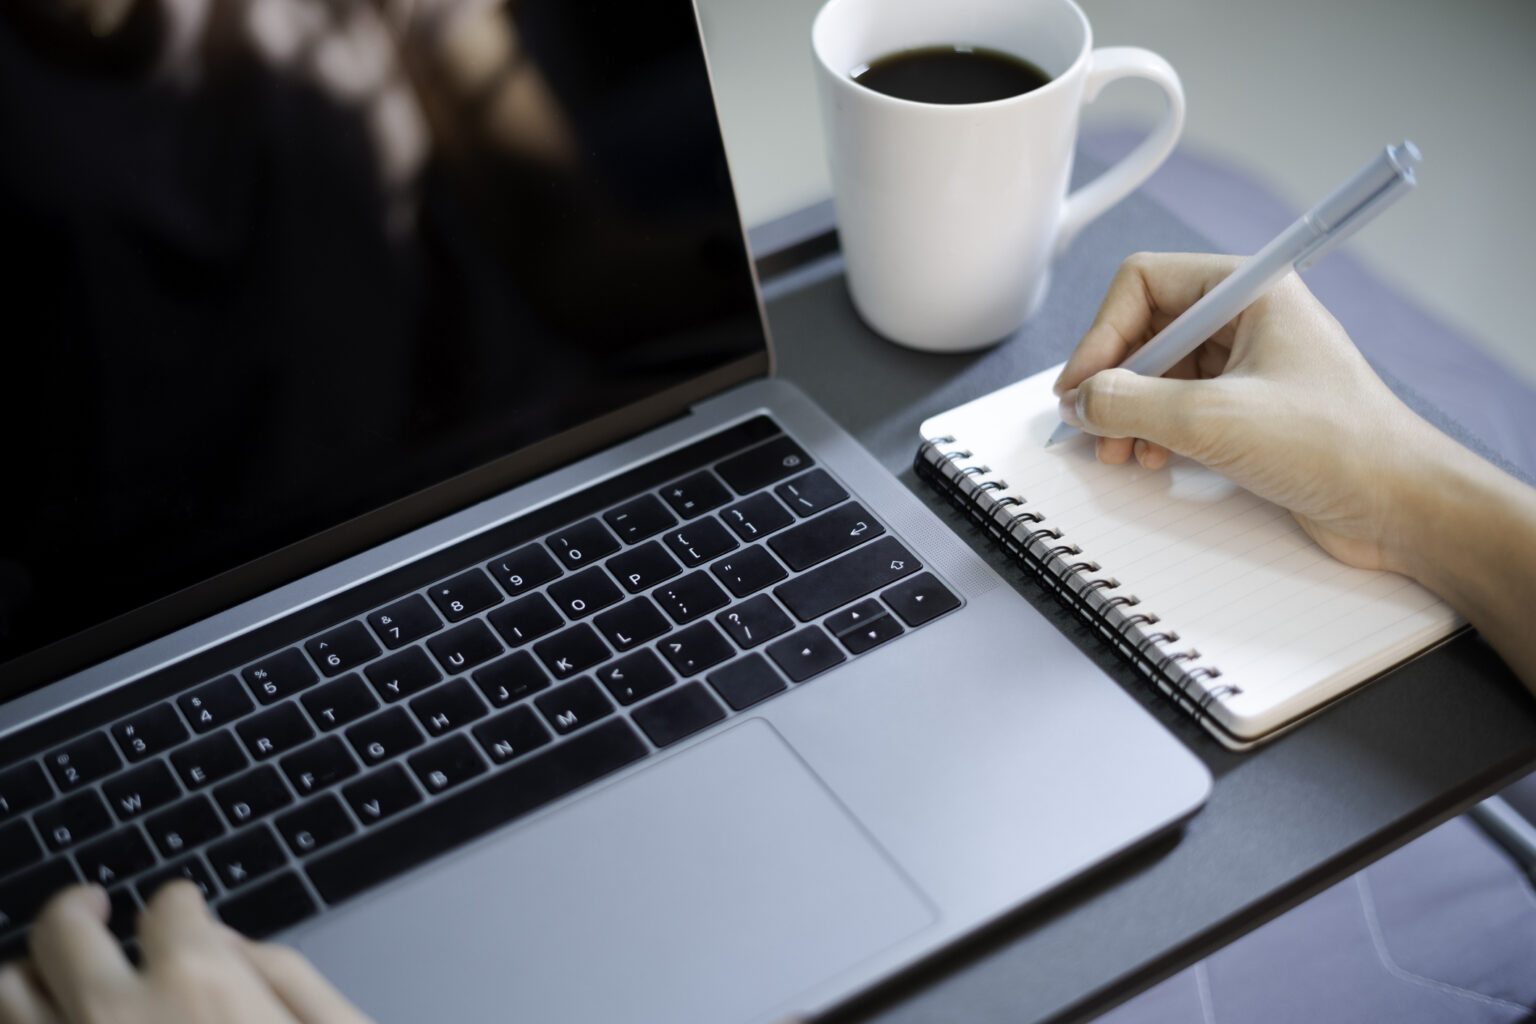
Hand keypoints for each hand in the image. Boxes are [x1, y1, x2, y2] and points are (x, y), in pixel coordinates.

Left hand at [0, 884, 371, 1023]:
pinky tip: (49, 1014)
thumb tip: (234, 944)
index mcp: (200, 983)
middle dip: (76, 907)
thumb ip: (288, 974)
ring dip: (29, 968)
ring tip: (50, 965)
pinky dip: (25, 1018)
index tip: (182, 913)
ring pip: (9, 991)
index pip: (169, 904)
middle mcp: (119, 1016)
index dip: (181, 904)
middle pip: (61, 930)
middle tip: (89, 906)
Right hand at [1053, 251, 1442, 573]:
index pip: (1143, 283)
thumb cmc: (1338, 446)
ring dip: (1129, 413)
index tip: (1080, 386)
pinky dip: (1154, 432)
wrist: (1402, 505)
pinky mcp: (1250, 410)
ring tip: (1120, 452)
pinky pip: (1180, 407)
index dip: (1102, 334)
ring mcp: (1249, 365)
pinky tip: (1153, 459)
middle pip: (1146, 329)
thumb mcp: (1214, 420)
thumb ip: (1131, 403)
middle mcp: (1248, 318)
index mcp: (1249, 290)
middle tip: (1091, 425)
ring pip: (1159, 373)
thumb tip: (1080, 400)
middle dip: (1112, 381)